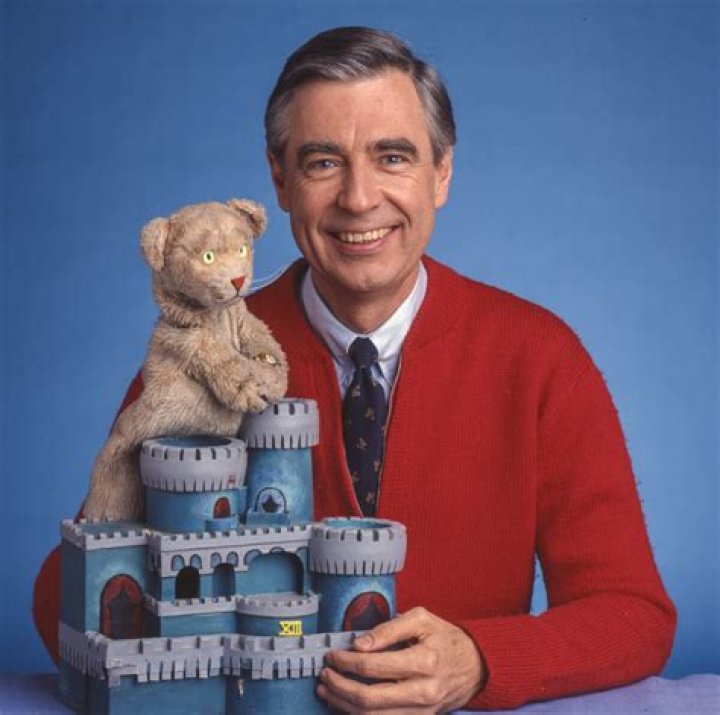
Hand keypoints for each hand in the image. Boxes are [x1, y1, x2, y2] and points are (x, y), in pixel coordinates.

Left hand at [317, 607, 486, 712]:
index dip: (346, 662)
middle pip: (369, 699)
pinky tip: (345, 704)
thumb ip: (389, 629)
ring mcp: (422, 711)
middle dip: (340, 686)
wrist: (475, 665)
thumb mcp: (421, 619)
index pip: (374, 666)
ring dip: (344, 705)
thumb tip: (359, 643)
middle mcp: (423, 691)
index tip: (333, 654)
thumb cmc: (445, 638)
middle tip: (325, 673)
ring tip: (327, 690)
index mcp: (424, 661)